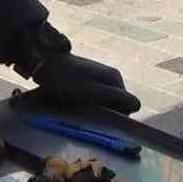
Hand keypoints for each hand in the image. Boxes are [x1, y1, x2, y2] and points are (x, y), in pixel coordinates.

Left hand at [13, 24, 140, 114]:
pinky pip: (95, 94)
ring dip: (95, 106)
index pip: (128, 105)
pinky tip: (74, 99)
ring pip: (105, 99)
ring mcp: (100, 75)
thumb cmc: (68, 81)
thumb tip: (138, 105)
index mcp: (115, 78)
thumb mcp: (94, 92)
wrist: (44, 64)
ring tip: (79, 105)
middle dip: (105, 110)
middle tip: (87, 111)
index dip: (116, 115)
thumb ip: (117, 98)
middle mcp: (111, 75)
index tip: (100, 116)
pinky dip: (88, 100)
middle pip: (116, 102)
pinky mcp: (88, 76)